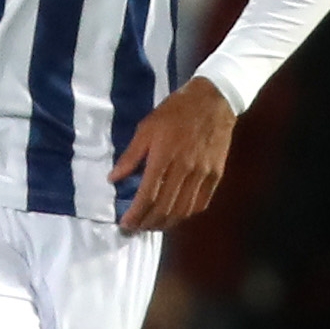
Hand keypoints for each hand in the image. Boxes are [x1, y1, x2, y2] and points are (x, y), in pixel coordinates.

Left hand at [110, 79, 235, 233]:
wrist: (214, 100)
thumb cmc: (175, 111)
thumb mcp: (147, 127)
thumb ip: (130, 156)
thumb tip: (113, 178)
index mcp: (163, 157)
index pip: (148, 196)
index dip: (135, 215)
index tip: (126, 223)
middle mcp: (184, 170)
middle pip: (165, 208)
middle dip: (148, 223)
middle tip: (136, 228)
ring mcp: (202, 174)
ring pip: (183, 211)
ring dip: (166, 223)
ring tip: (153, 225)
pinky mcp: (216, 175)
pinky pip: (200, 203)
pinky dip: (186, 214)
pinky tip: (176, 215)